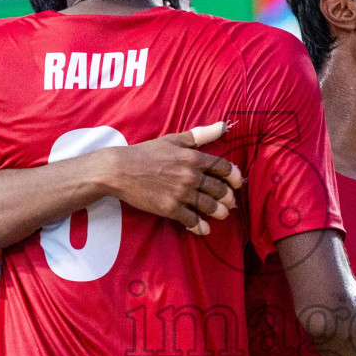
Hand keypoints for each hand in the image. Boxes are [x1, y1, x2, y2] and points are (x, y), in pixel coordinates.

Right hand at [101, 122, 242, 235]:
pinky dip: (201, 226)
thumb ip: (200, 135)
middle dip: (229, 198)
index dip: (234, 176)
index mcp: (193, 157)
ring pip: (210, 206)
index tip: (236, 182)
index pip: (224, 167)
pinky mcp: (170, 208)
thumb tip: (223, 126)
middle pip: (220, 189)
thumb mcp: (174, 139)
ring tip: (222, 214)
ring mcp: (181, 193)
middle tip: (230, 202)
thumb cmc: (146, 153)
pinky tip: (204, 228)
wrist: (119, 170)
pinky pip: (192, 220)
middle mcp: (190, 176)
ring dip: (220, 212)